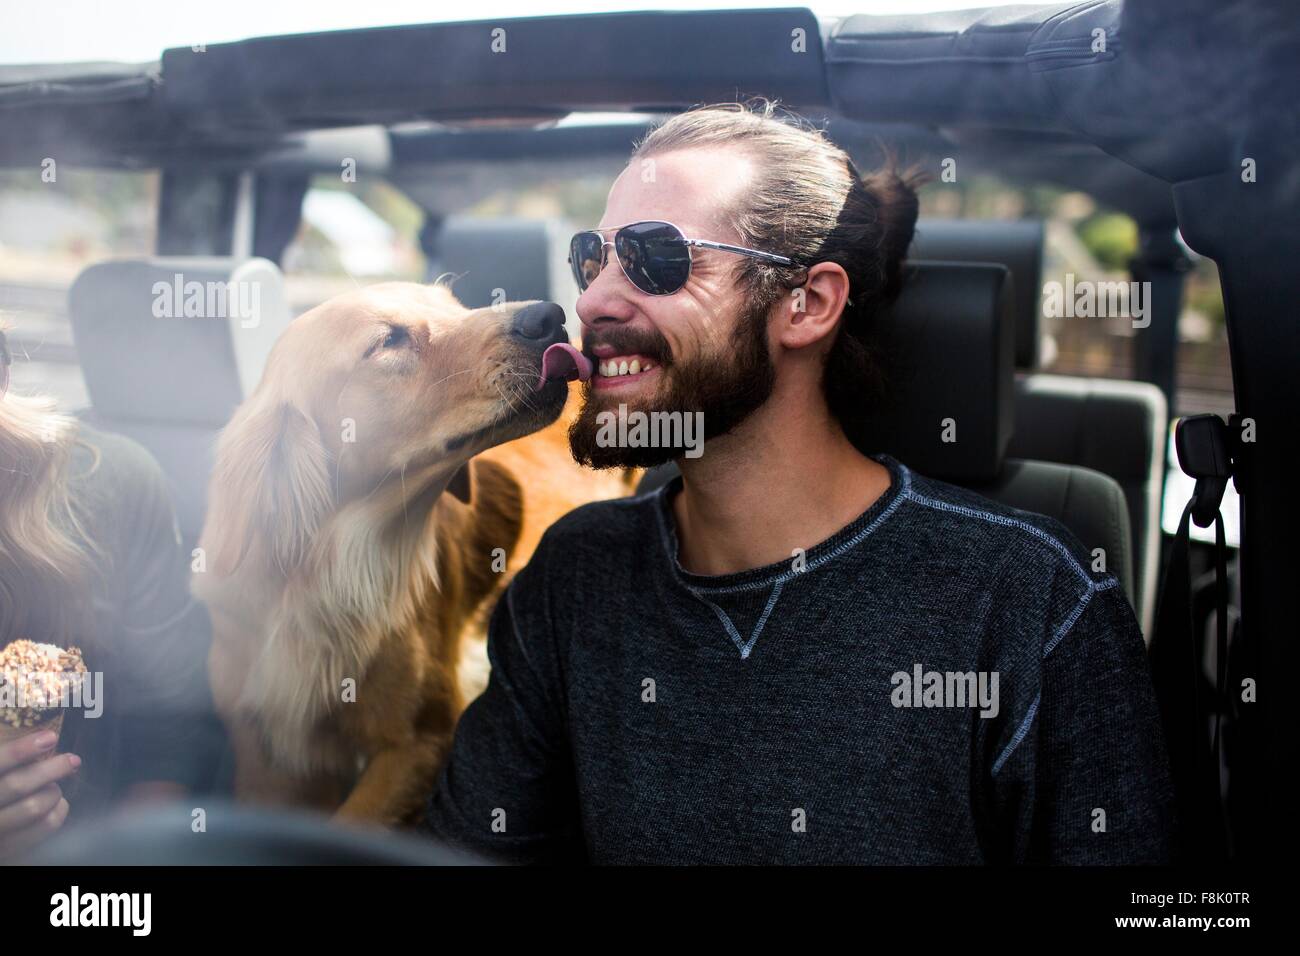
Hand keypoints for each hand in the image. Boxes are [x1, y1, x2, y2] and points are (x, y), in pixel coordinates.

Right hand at [0, 728, 79, 860]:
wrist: (0, 828)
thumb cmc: (4, 795)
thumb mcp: (2, 776)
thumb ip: (11, 764)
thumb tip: (46, 739)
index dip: (21, 750)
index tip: (50, 737)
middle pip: (18, 785)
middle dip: (52, 768)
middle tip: (72, 760)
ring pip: (35, 806)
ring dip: (53, 791)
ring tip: (54, 786)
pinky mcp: (12, 849)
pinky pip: (46, 826)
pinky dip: (60, 810)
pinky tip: (58, 804)